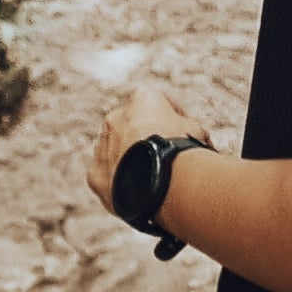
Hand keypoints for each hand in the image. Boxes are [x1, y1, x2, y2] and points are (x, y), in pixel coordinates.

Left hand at [87, 77, 214, 214]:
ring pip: (115, 151)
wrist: (165, 180)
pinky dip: (119, 182)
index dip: (174, 120)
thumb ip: (185, 126)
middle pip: (132, 127)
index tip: (184, 135)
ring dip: (129, 160)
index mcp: (141, 98)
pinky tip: (137, 192)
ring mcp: (102, 145)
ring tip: (151, 180)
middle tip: (164, 159)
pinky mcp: (95, 173)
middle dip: (145, 139)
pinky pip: (107, 175)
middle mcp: (116, 117)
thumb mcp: (196, 130)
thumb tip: (191, 136)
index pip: (158, 104)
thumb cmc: (185, 152)